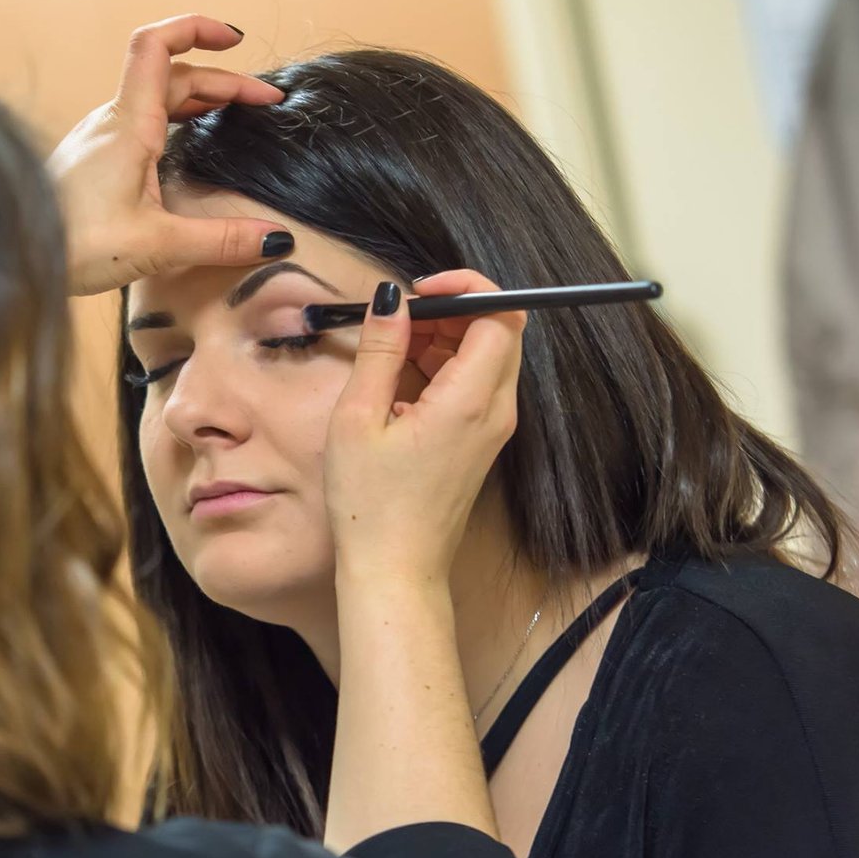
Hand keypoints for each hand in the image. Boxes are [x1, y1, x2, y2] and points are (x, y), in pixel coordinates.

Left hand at [48, 14, 294, 296]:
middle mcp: (111, 122)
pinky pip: (138, 122)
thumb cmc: (70, 245)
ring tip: (233, 113)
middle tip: (264, 102)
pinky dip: (173, 119)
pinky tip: (186, 145)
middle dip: (222, 80)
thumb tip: (275, 240)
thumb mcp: (156, 244)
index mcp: (128, 124)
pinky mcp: (92, 161)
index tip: (235, 40)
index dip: (197, 28)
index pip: (158, 45)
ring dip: (197, 97)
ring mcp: (98, 139)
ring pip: (154, 99)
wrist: (8, 257)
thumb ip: (219, 240)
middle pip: (171, 76)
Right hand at [322, 270, 527, 583]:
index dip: (465, 288)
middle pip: (498, 330)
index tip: (418, 290)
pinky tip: (399, 384)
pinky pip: (475, 385)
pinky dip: (444, 367)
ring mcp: (493, 428)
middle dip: (451, 311)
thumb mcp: (358, 418)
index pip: (500, 314)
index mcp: (471, 400)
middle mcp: (496, 411)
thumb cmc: (371, 504)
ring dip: (445, 339)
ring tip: (391, 353)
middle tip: (398, 322)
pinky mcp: (481, 442)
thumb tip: (390, 299)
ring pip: (487, 356)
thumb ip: (379, 351)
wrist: (395, 569)